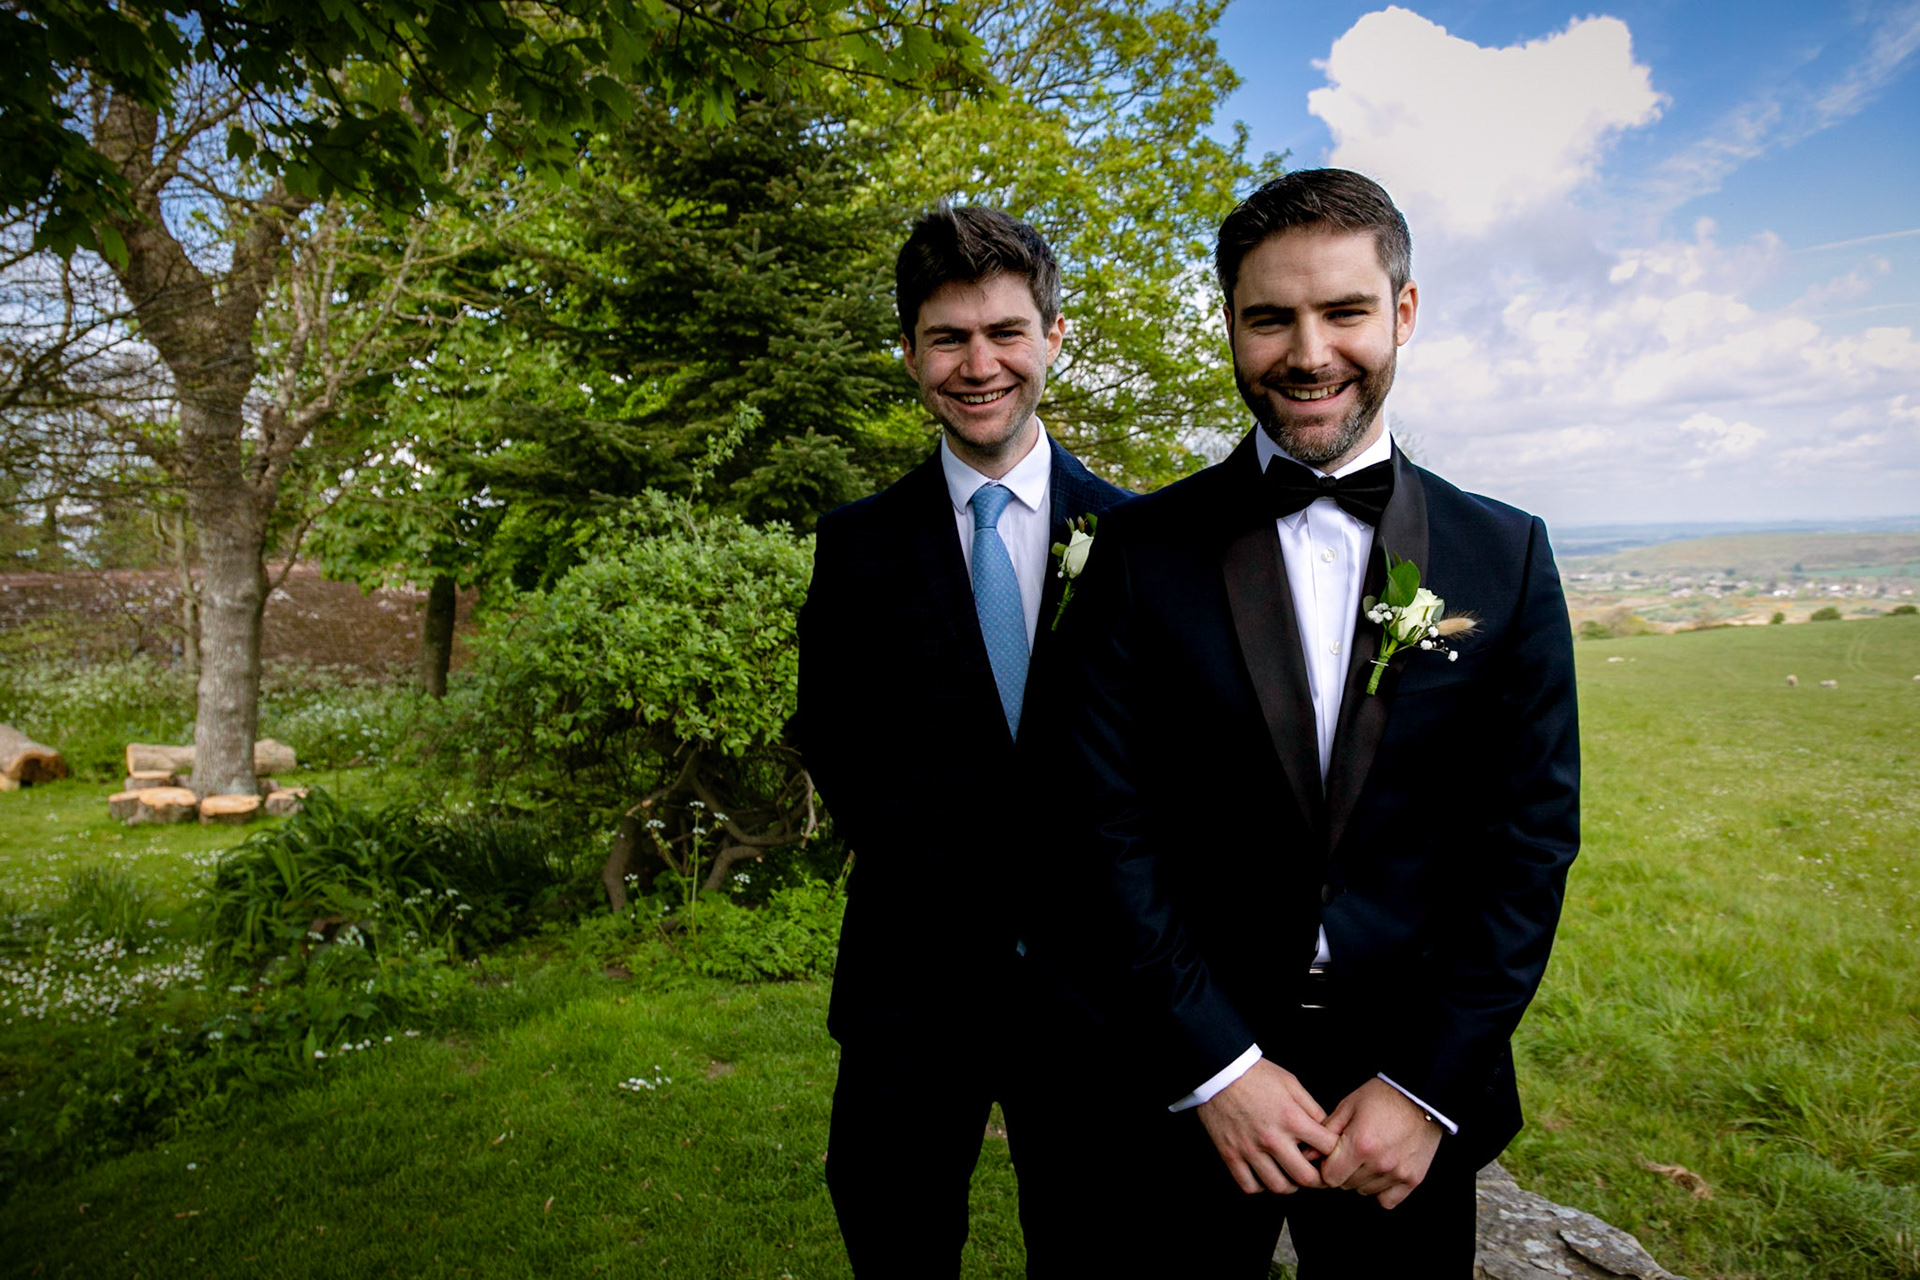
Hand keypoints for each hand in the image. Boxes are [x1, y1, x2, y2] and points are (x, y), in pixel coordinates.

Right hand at [1195, 1058, 1339, 1194]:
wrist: (1219, 1072)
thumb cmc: (1256, 1075)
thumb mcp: (1291, 1084)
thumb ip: (1312, 1109)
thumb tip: (1326, 1132)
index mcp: (1291, 1118)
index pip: (1327, 1148)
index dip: (1336, 1152)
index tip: (1331, 1154)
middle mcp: (1272, 1138)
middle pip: (1306, 1177)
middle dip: (1318, 1180)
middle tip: (1318, 1176)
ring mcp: (1249, 1149)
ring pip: (1278, 1186)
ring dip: (1290, 1185)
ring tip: (1291, 1175)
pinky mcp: (1230, 1154)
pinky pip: (1249, 1185)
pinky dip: (1261, 1186)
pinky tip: (1265, 1175)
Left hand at [1320, 1078, 1441, 1208]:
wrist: (1420, 1095)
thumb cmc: (1383, 1096)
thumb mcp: (1348, 1106)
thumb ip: (1325, 1132)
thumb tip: (1306, 1154)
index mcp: (1360, 1144)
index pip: (1330, 1177)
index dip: (1327, 1166)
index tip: (1332, 1156)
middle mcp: (1379, 1163)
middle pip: (1346, 1185)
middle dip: (1343, 1171)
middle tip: (1352, 1152)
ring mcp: (1398, 1173)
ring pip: (1365, 1191)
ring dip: (1362, 1179)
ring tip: (1369, 1156)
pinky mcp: (1413, 1179)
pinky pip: (1387, 1200)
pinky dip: (1382, 1190)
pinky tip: (1382, 1171)